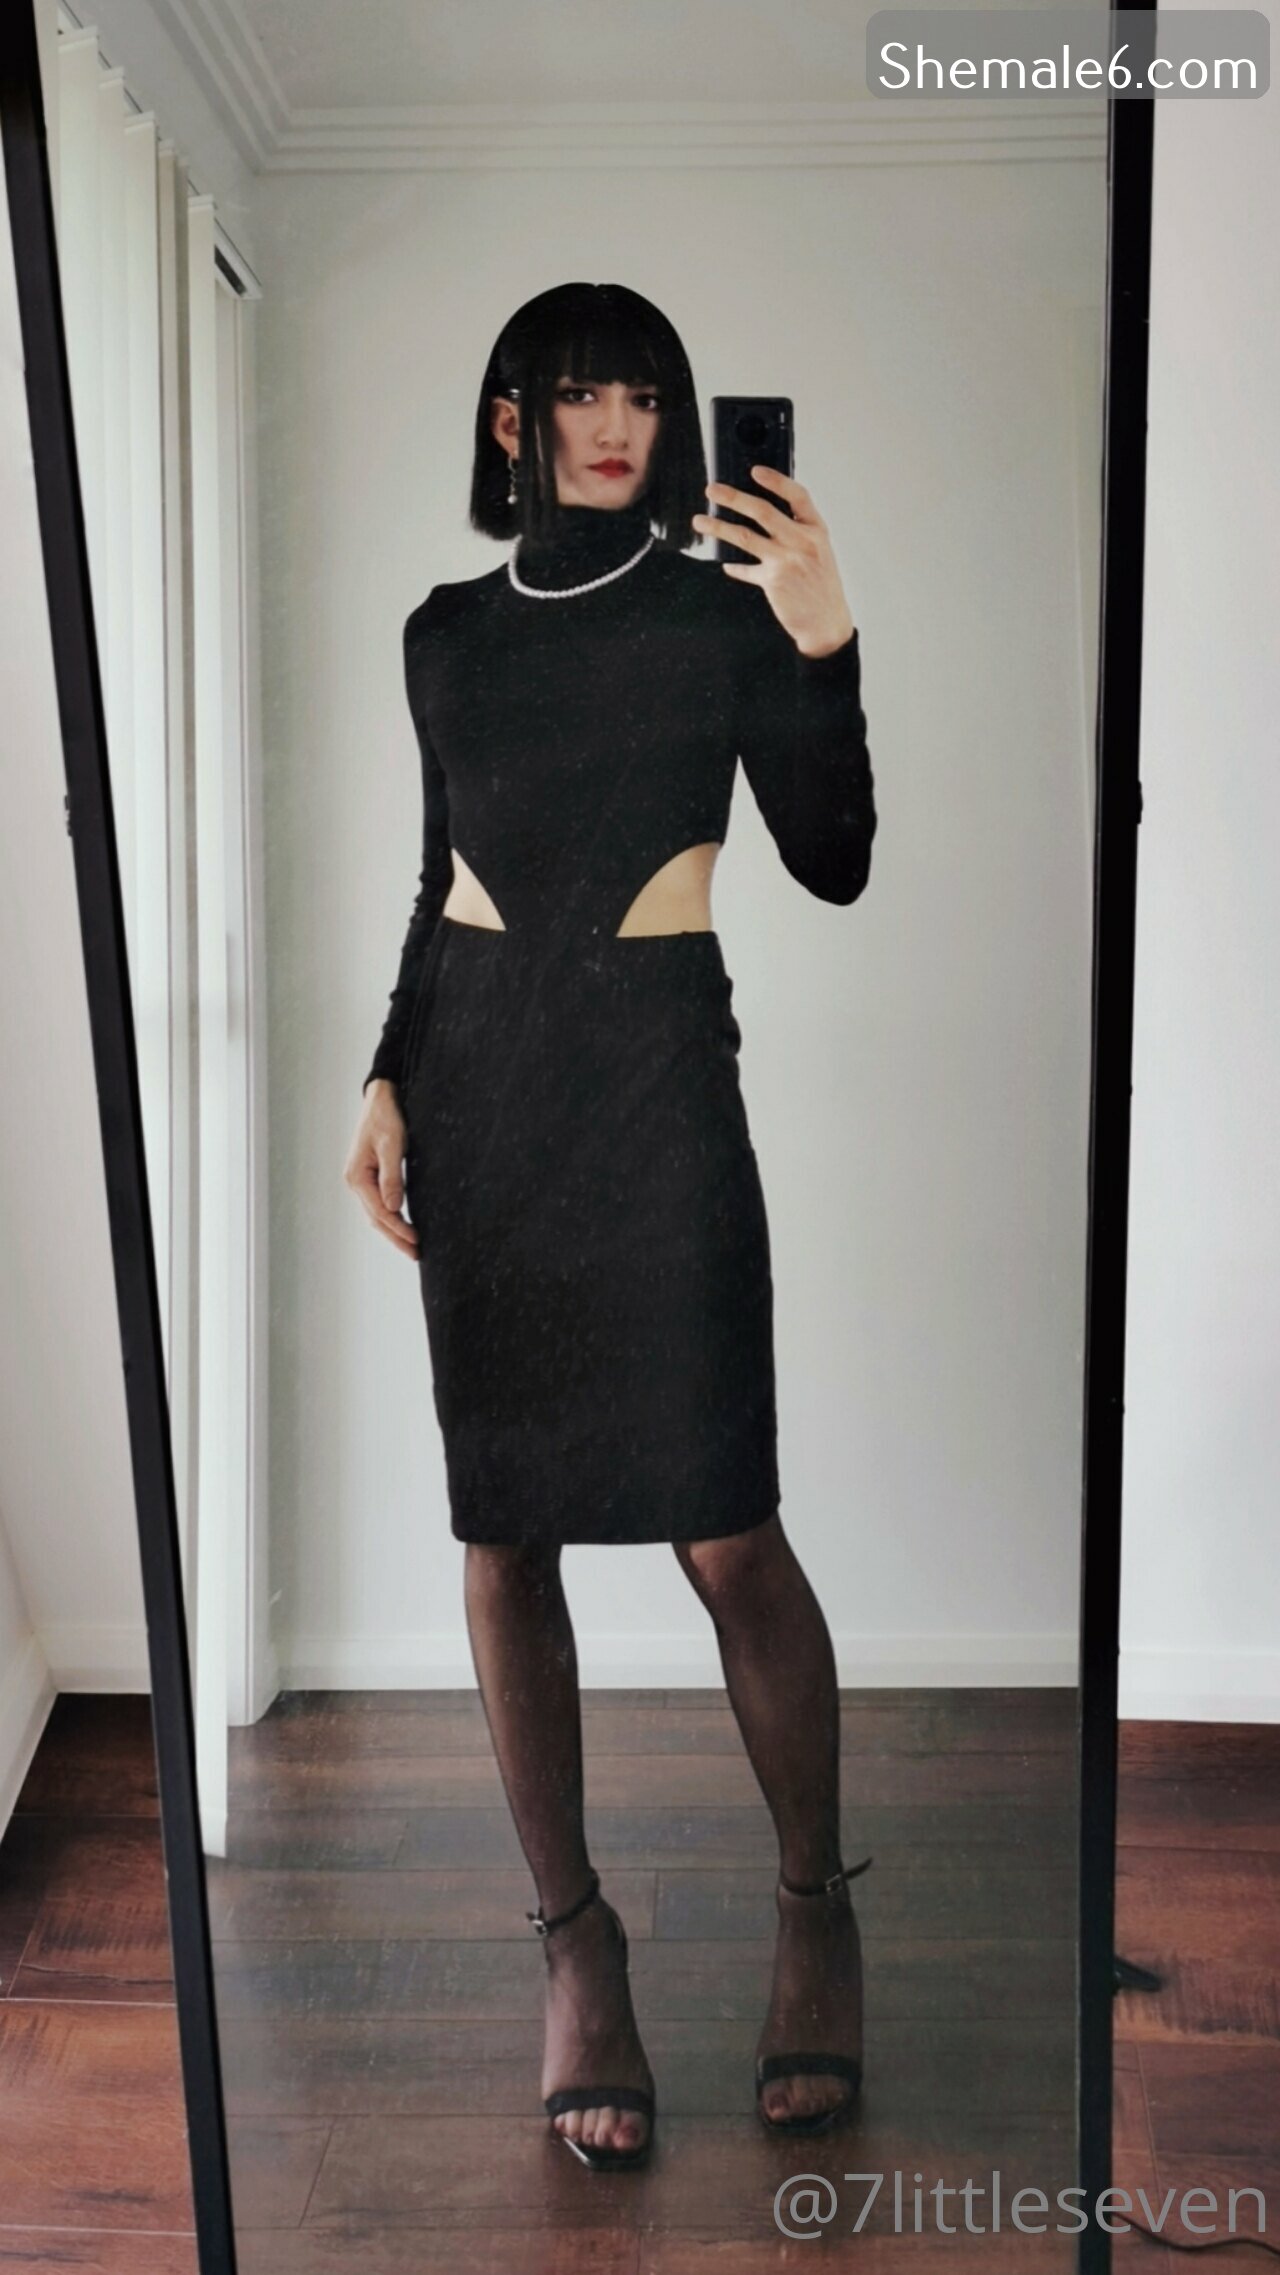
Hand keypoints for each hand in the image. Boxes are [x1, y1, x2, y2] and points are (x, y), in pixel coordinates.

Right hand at [344, 1079, 420, 1258]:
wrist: (382, 1097)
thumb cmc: (386, 1117)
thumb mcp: (392, 1145)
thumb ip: (393, 1177)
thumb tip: (394, 1208)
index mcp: (357, 1176)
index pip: (380, 1212)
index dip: (398, 1229)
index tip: (416, 1241)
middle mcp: (356, 1181)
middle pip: (376, 1218)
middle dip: (396, 1238)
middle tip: (417, 1254)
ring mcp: (362, 1180)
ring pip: (377, 1213)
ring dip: (394, 1230)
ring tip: (412, 1246)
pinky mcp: (370, 1176)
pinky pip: (380, 1203)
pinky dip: (392, 1217)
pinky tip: (404, 1225)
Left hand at [692, 465, 855, 658]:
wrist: (827, 623)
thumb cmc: (822, 586)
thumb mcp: (820, 551)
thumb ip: (799, 532)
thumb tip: (767, 514)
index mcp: (816, 529)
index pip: (797, 496)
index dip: (776, 481)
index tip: (755, 471)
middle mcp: (802, 541)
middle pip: (762, 511)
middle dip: (733, 497)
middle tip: (712, 489)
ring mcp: (786, 560)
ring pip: (744, 536)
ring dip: (718, 527)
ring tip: (700, 521)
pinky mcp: (772, 580)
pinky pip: (746, 569)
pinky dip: (735, 567)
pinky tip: (726, 565)